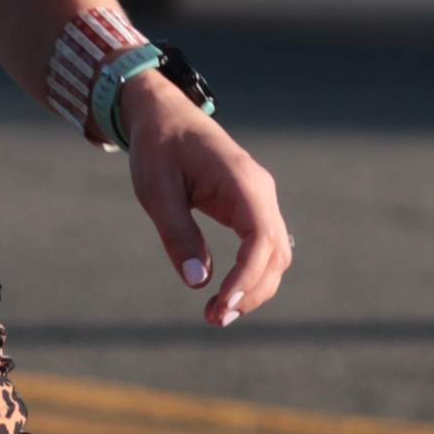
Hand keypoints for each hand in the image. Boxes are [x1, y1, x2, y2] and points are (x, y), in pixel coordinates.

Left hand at [121, 76, 293, 327]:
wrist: (164, 113)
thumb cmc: (158, 146)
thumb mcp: (156, 189)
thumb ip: (177, 232)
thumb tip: (198, 281)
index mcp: (242, 180)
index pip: (260, 238)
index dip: (246, 278)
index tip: (220, 305)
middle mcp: (260, 191)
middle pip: (276, 254)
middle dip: (252, 292)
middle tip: (214, 319)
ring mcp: (259, 199)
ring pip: (275, 255)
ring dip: (254, 289)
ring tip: (217, 315)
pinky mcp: (250, 208)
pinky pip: (262, 247)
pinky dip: (250, 275)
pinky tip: (225, 295)